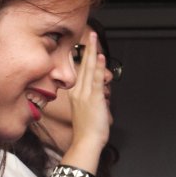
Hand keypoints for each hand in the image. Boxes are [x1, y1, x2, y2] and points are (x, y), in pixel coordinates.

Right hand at [68, 30, 110, 151]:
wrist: (86, 141)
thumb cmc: (87, 130)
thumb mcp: (87, 110)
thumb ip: (93, 99)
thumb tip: (100, 95)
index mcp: (75, 94)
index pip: (78, 70)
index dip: (81, 56)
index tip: (84, 45)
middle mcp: (77, 91)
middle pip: (82, 65)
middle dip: (86, 48)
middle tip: (89, 34)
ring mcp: (85, 94)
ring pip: (88, 68)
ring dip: (92, 52)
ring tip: (93, 38)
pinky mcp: (93, 98)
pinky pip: (95, 79)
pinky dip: (98, 67)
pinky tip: (100, 56)